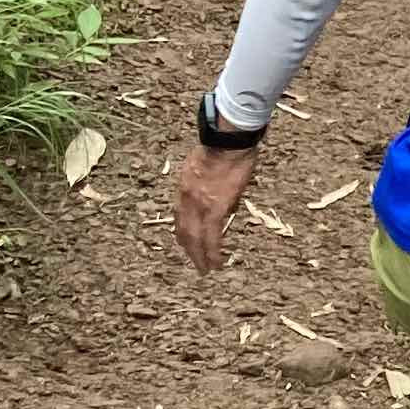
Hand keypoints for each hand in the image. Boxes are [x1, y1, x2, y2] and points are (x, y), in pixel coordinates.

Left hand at [173, 141, 257, 272]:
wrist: (229, 139)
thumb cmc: (223, 146)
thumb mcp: (204, 165)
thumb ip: (206, 183)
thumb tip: (220, 199)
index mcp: (184, 187)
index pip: (180, 217)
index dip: (184, 233)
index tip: (188, 244)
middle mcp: (187, 199)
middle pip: (184, 231)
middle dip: (189, 250)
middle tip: (197, 264)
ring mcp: (200, 205)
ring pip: (195, 238)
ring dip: (200, 255)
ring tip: (207, 269)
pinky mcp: (216, 208)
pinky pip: (212, 236)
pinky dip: (213, 252)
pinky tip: (216, 262)